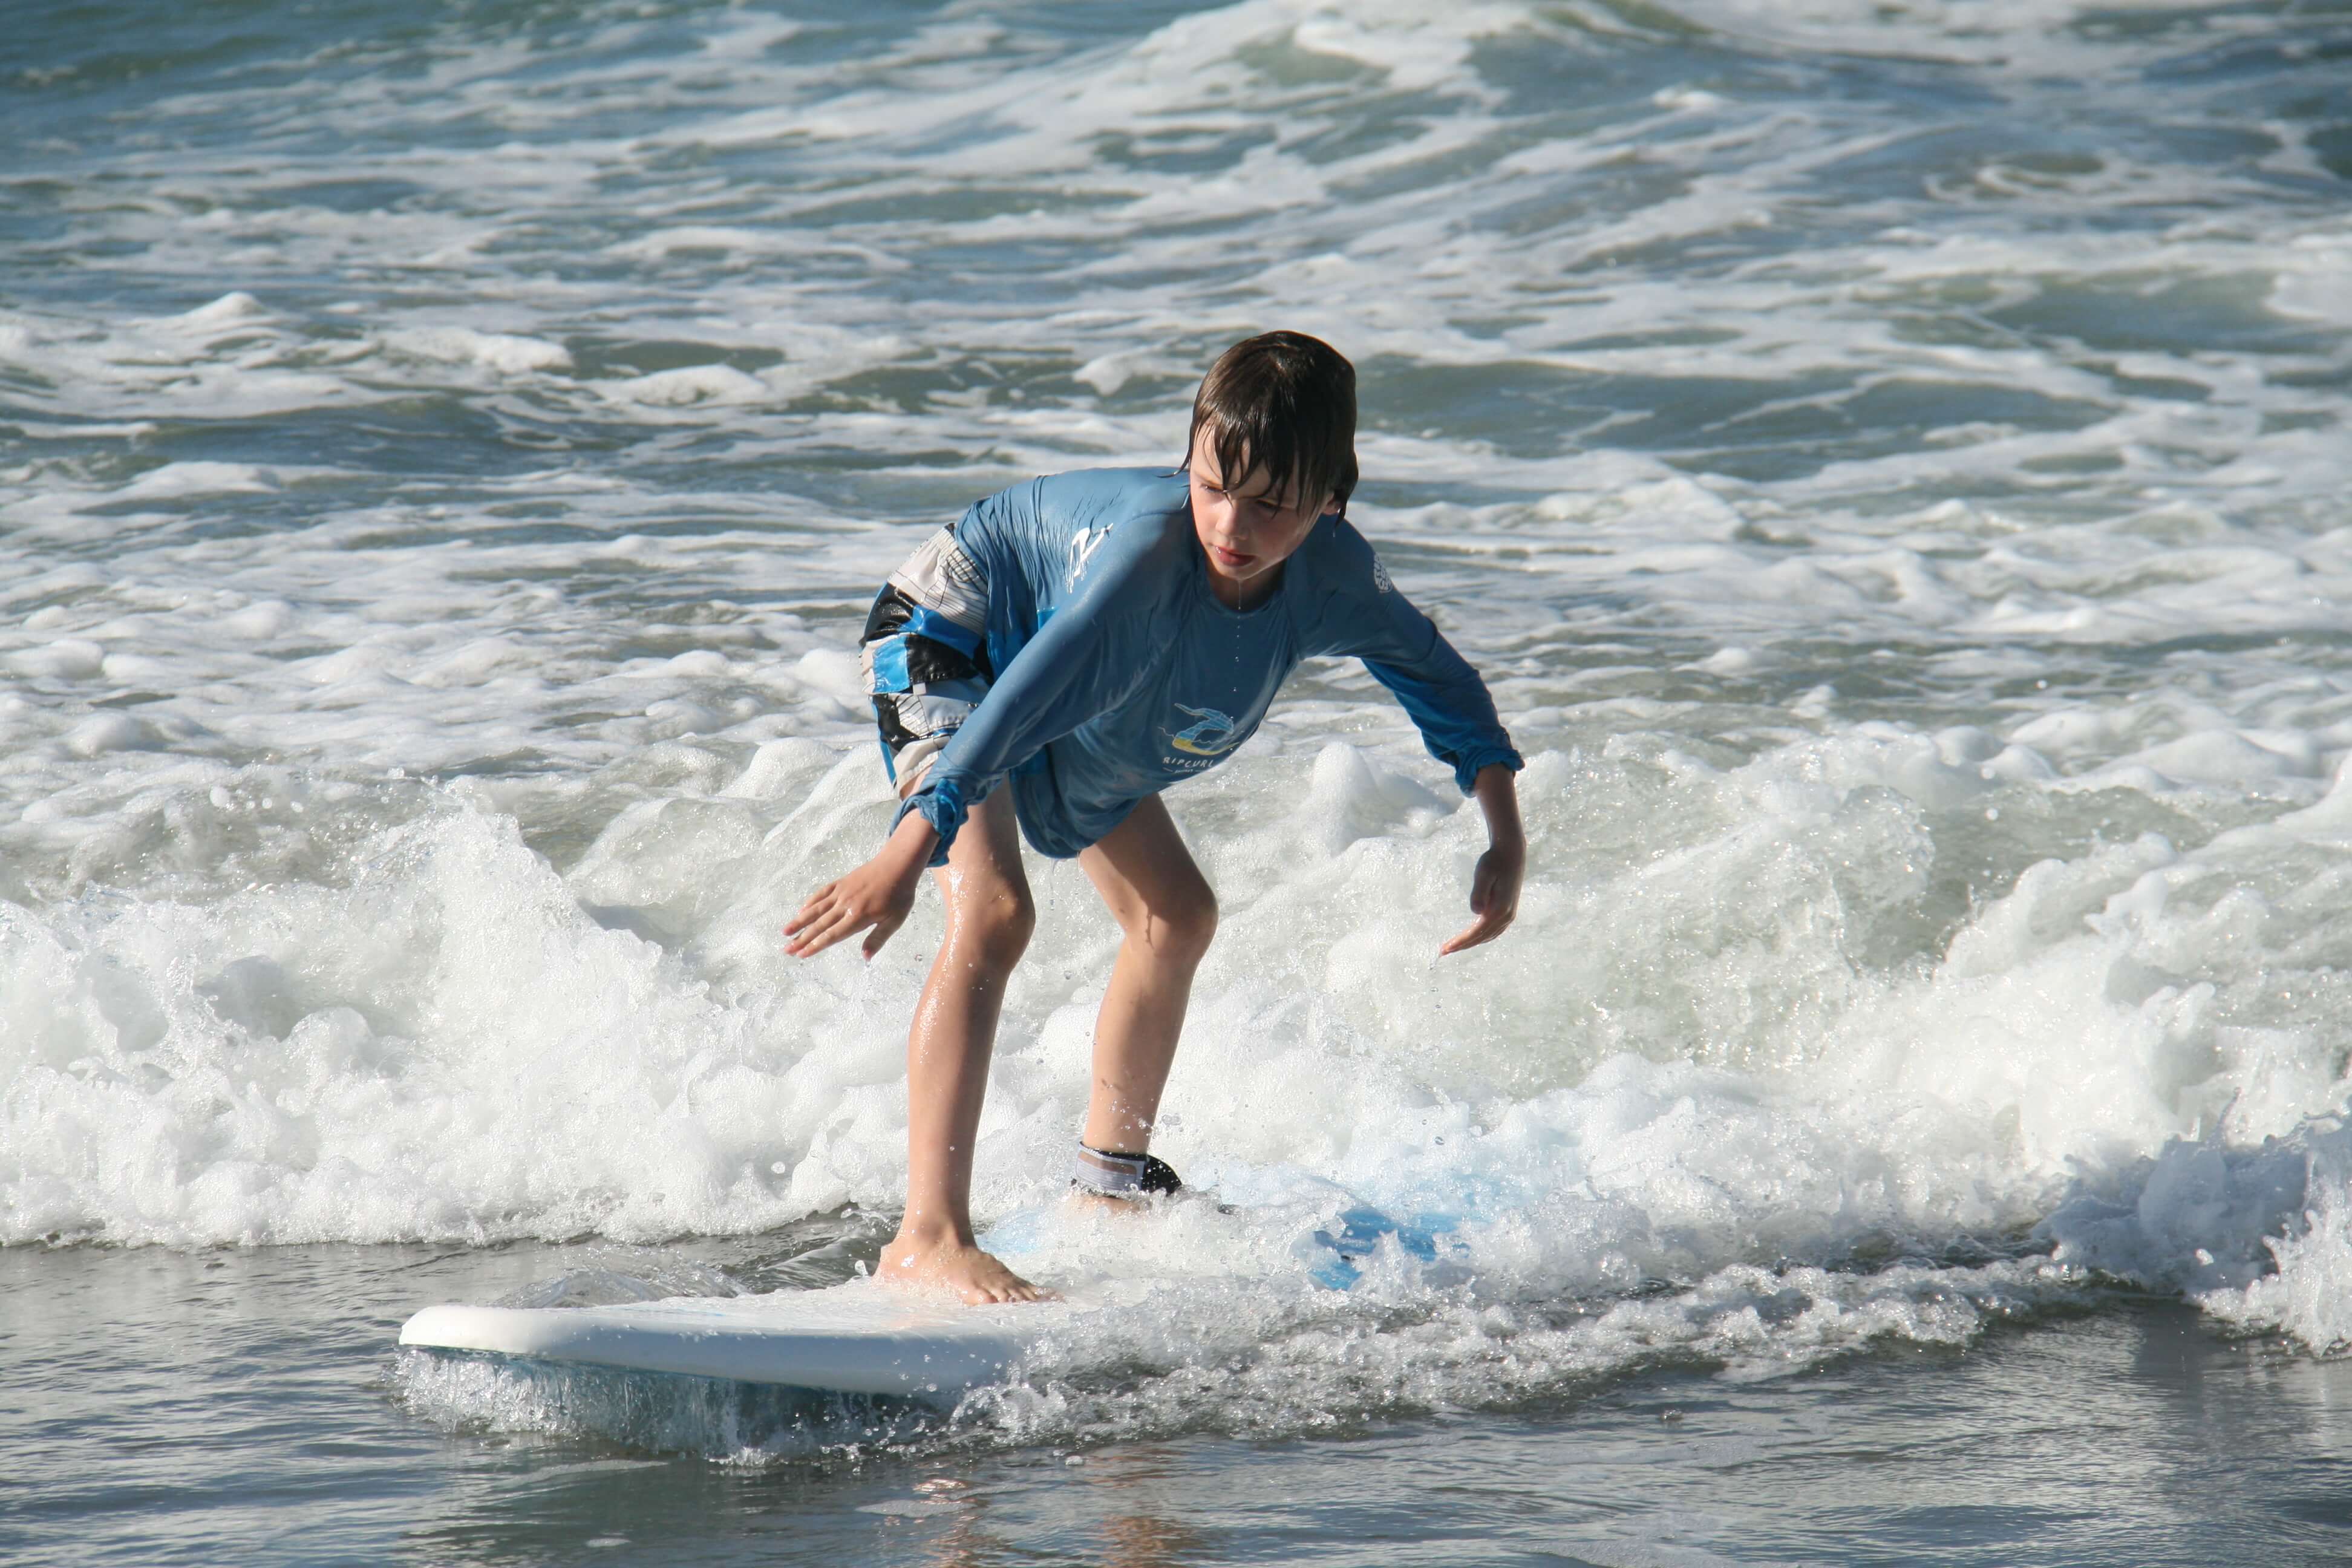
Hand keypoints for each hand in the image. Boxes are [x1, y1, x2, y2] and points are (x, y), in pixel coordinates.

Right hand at [785, 817, 935, 959]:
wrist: (897, 865)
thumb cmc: (899, 895)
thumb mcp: (895, 920)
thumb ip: (878, 938)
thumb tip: (865, 957)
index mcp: (858, 917)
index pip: (832, 935)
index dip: (815, 946)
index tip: (801, 954)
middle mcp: (845, 905)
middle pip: (819, 925)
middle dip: (802, 938)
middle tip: (787, 950)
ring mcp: (841, 892)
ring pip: (816, 909)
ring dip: (800, 921)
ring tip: (785, 932)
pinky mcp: (841, 882)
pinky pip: (822, 893)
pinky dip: (810, 902)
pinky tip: (802, 910)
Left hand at [1440, 837, 1522, 955]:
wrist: (1511, 854)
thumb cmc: (1494, 861)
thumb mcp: (1483, 873)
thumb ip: (1479, 892)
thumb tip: (1475, 911)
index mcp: (1500, 909)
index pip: (1476, 932)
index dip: (1461, 942)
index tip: (1445, 948)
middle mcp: (1507, 916)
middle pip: (1482, 938)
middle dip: (1462, 946)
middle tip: (1443, 951)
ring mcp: (1509, 915)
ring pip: (1488, 936)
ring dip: (1471, 943)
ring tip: (1454, 947)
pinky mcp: (1508, 912)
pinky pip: (1494, 931)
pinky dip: (1481, 938)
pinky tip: (1472, 938)